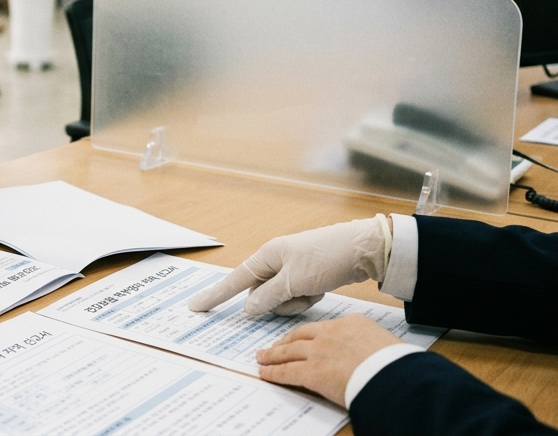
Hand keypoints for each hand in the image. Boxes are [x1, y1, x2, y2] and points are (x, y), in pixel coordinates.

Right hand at [187, 217, 388, 315]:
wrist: (364, 249)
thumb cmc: (325, 258)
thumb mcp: (293, 281)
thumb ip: (267, 297)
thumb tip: (248, 308)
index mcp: (267, 255)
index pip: (234, 280)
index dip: (214, 296)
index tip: (194, 307)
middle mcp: (276, 261)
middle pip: (261, 295)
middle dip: (279, 302)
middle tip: (301, 292)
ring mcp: (292, 269)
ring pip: (280, 300)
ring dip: (296, 302)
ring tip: (314, 289)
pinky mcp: (307, 277)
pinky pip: (297, 297)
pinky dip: (308, 299)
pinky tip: (322, 288)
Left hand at [256, 315, 404, 406]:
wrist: (395, 374)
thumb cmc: (398, 362)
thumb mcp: (385, 342)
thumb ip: (370, 343)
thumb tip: (369, 351)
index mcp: (351, 322)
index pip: (323, 327)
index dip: (308, 334)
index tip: (302, 338)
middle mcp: (331, 333)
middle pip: (300, 336)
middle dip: (285, 342)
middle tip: (274, 346)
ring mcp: (319, 351)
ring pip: (288, 351)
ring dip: (273, 355)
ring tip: (262, 357)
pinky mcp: (311, 371)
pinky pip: (286, 371)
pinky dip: (273, 372)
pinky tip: (265, 373)